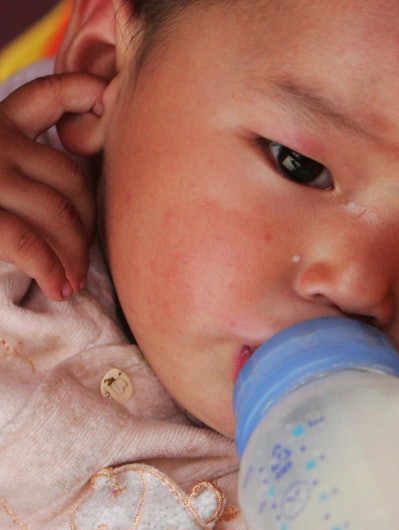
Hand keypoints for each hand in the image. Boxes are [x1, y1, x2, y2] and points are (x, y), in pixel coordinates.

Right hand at [0, 72, 105, 299]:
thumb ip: (16, 150)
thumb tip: (77, 159)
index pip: (48, 96)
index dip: (85, 94)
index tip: (103, 100)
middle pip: (71, 176)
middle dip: (87, 223)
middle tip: (84, 259)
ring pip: (59, 213)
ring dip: (75, 256)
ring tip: (73, 282)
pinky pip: (30, 244)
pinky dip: (51, 271)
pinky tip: (57, 288)